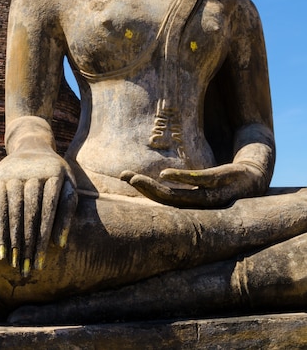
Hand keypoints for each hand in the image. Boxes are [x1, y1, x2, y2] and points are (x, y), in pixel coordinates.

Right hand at [0, 149, 76, 275]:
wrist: (32, 145)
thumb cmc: (54, 173)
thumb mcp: (67, 184)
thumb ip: (67, 210)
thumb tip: (59, 244)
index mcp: (55, 174)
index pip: (49, 210)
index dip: (45, 236)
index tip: (42, 261)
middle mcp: (34, 173)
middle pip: (31, 213)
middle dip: (28, 243)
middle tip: (27, 269)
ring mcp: (15, 174)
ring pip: (14, 211)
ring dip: (13, 240)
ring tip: (14, 264)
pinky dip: (0, 230)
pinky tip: (1, 250)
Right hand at [121, 161, 264, 207]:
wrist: (256, 174)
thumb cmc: (225, 181)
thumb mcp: (203, 184)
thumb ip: (183, 183)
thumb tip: (156, 174)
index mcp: (195, 206)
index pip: (164, 203)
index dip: (144, 193)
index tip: (124, 177)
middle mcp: (202, 206)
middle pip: (168, 202)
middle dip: (145, 191)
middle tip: (126, 178)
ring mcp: (213, 195)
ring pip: (181, 197)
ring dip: (156, 190)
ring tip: (137, 180)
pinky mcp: (224, 181)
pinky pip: (200, 181)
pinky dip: (181, 178)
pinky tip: (165, 174)